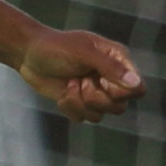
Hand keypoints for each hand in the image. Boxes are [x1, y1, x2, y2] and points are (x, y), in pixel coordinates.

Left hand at [13, 26, 143, 122]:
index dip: (121, 93)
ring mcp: (94, 91)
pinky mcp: (78, 102)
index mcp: (119, 61)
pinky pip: (82, 118)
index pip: (138, 89)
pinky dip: (70, 108)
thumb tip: (135, 83)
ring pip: (100, 115)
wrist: (27, 54)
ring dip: (80, 103)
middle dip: (96, 99)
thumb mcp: (83, 53)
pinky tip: (61, 94)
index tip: (101, 81)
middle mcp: (110, 78)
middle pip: (120, 107)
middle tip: (81, 82)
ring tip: (70, 84)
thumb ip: (109, 67)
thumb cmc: (55, 47)